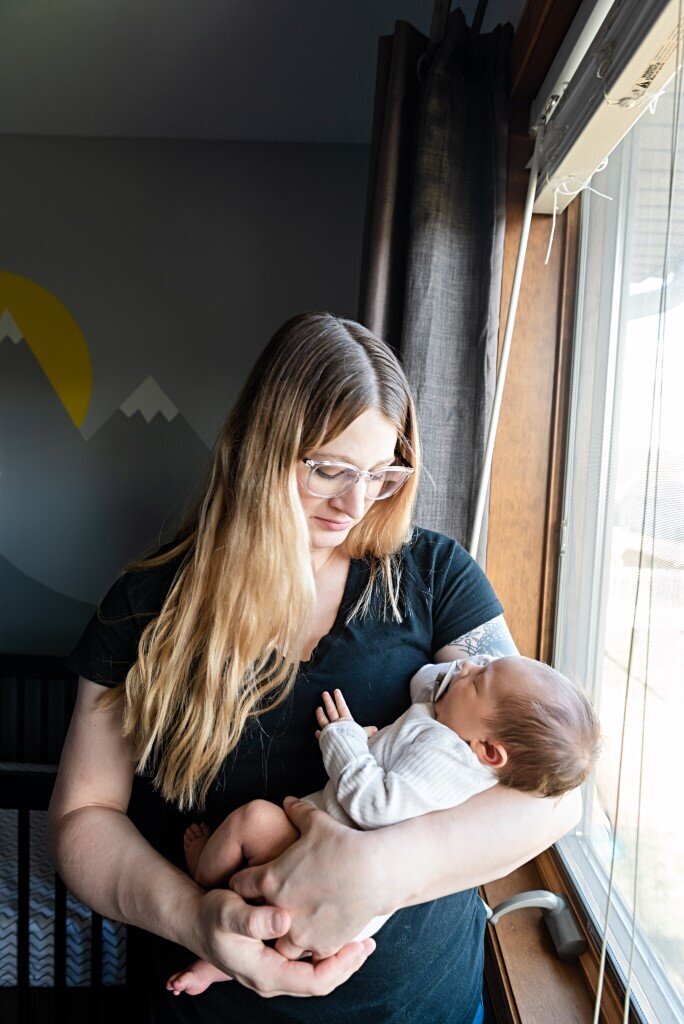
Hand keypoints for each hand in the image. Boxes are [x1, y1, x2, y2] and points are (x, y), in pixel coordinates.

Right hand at [186, 885, 374, 997]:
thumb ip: (254, 919)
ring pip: (316, 975)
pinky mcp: (275, 959)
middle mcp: (272, 978)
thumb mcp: (228, 912)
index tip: (359, 944)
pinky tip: (338, 933)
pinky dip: (326, 952)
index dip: (340, 966)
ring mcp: (274, 971)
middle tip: (370, 942)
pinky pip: (308, 965)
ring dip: (339, 959)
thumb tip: (284, 921)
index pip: (314, 982)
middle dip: (347, 965)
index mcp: (264, 973)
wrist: (196, 920)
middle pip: (320, 982)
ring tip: (362, 939)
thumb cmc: (211, 914)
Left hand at [230, 796, 387, 959]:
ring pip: (279, 945)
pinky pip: (309, 955)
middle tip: (270, 903)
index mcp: (270, 879)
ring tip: (295, 924)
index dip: (244, 880)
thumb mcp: (316, 821)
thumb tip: (288, 800)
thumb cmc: (343, 844)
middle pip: (254, 918)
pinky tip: (320, 933)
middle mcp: (279, 909)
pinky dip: (312, 947)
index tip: (253, 879)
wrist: (375, 870)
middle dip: (258, 912)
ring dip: (284, 936)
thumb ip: (297, 811)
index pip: (239, 884)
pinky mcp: (322, 944)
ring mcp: (301, 931)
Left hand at [314, 689, 377, 739]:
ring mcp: (329, 730)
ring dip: (320, 714)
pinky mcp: (324, 738)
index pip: (342, 707)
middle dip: (328, 701)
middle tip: (324, 693)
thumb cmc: (355, 742)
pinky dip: (318, 733)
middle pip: (331, 710)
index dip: (339, 699)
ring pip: (323, 719)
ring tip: (318, 708)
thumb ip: (367, 731)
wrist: (345, 751)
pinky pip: (320, 735)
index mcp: (346, 721)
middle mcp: (337, 723)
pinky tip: (316, 731)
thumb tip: (376, 729)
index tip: (336, 691)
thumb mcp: (363, 735)